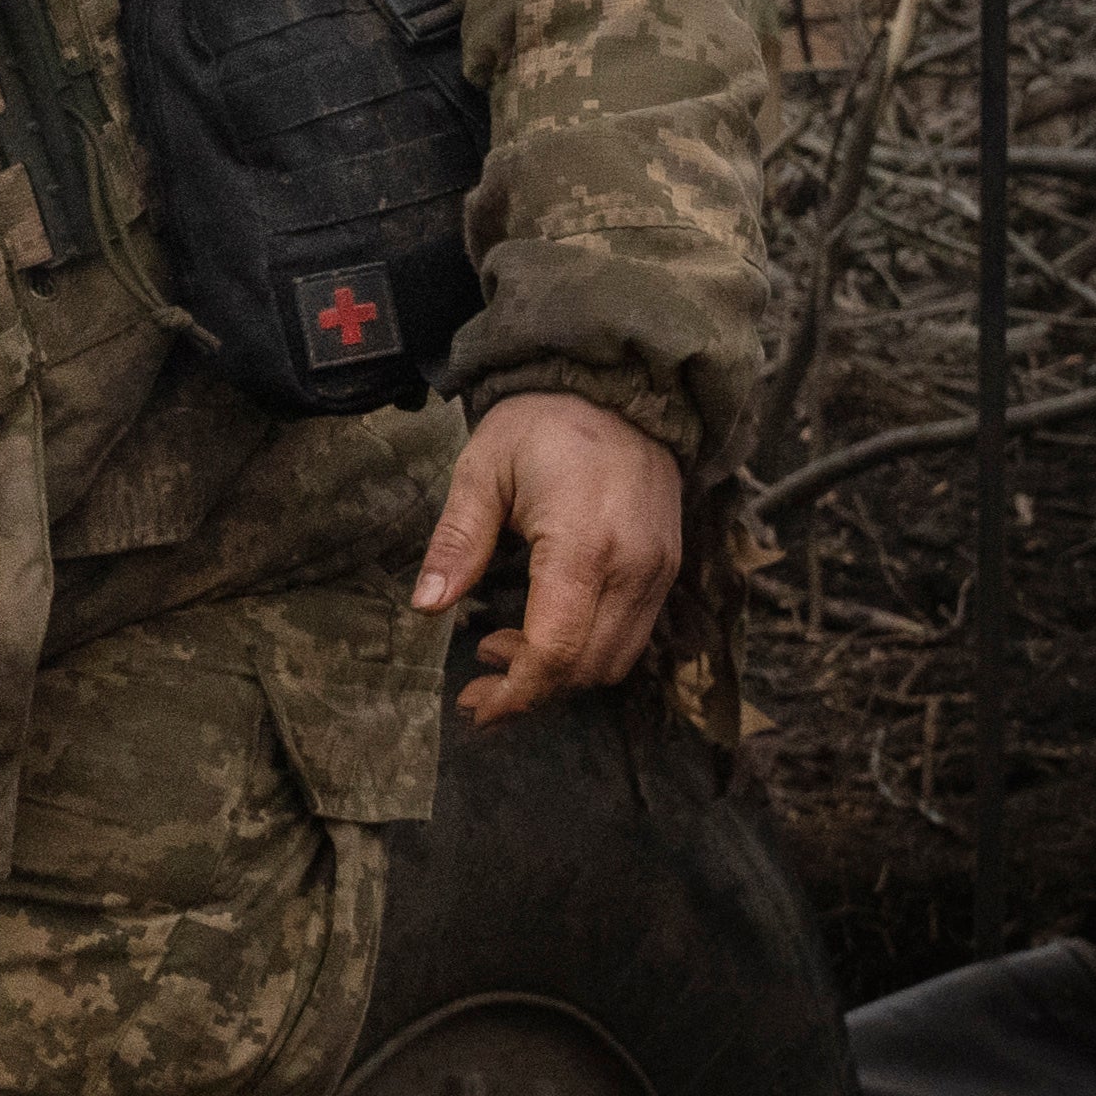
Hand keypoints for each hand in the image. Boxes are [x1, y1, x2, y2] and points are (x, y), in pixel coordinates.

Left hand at [415, 391, 685, 728]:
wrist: (621, 389)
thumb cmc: (542, 425)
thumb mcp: (481, 471)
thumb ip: (457, 542)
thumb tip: (426, 607)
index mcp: (584, 545)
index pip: (556, 649)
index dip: (516, 691)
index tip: (476, 706)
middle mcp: (634, 567)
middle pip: (588, 667)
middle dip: (531, 690)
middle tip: (476, 682)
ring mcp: (659, 570)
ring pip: (616, 659)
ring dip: (560, 674)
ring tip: (499, 648)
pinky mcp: (668, 567)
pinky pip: (635, 634)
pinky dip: (589, 650)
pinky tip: (543, 631)